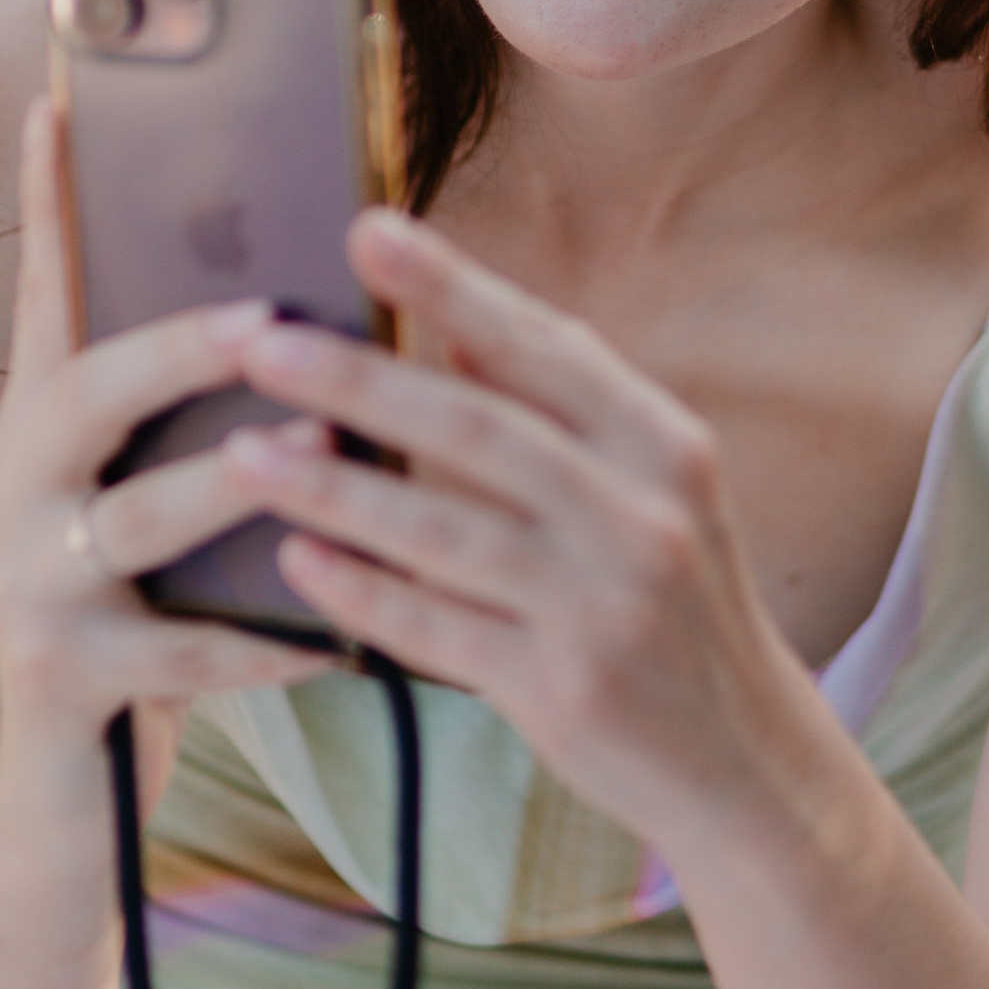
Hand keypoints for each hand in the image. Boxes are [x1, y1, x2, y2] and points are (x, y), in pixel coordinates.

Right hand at [0, 103, 328, 804]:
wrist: (66, 813)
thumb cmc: (150, 627)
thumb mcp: (160, 509)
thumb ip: (198, 423)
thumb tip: (304, 309)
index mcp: (42, 434)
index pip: (48, 297)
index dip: (50, 205)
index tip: (61, 104)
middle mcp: (12, 496)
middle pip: (79, 394)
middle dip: (175, 348)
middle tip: (263, 318)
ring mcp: (26, 591)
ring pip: (132, 520)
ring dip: (229, 485)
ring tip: (312, 455)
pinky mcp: (60, 686)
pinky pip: (176, 656)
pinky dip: (263, 642)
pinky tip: (337, 636)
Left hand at [214, 207, 809, 853]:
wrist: (746, 759)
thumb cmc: (675, 600)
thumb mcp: (655, 488)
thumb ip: (563, 411)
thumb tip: (458, 328)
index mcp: (664, 443)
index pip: (543, 346)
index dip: (452, 286)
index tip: (367, 228)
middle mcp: (643, 514)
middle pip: (479, 430)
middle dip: (361, 382)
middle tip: (264, 344)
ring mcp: (605, 607)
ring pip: (444, 532)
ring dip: (334, 490)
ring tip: (242, 452)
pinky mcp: (563, 691)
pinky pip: (438, 631)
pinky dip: (362, 592)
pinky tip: (296, 559)